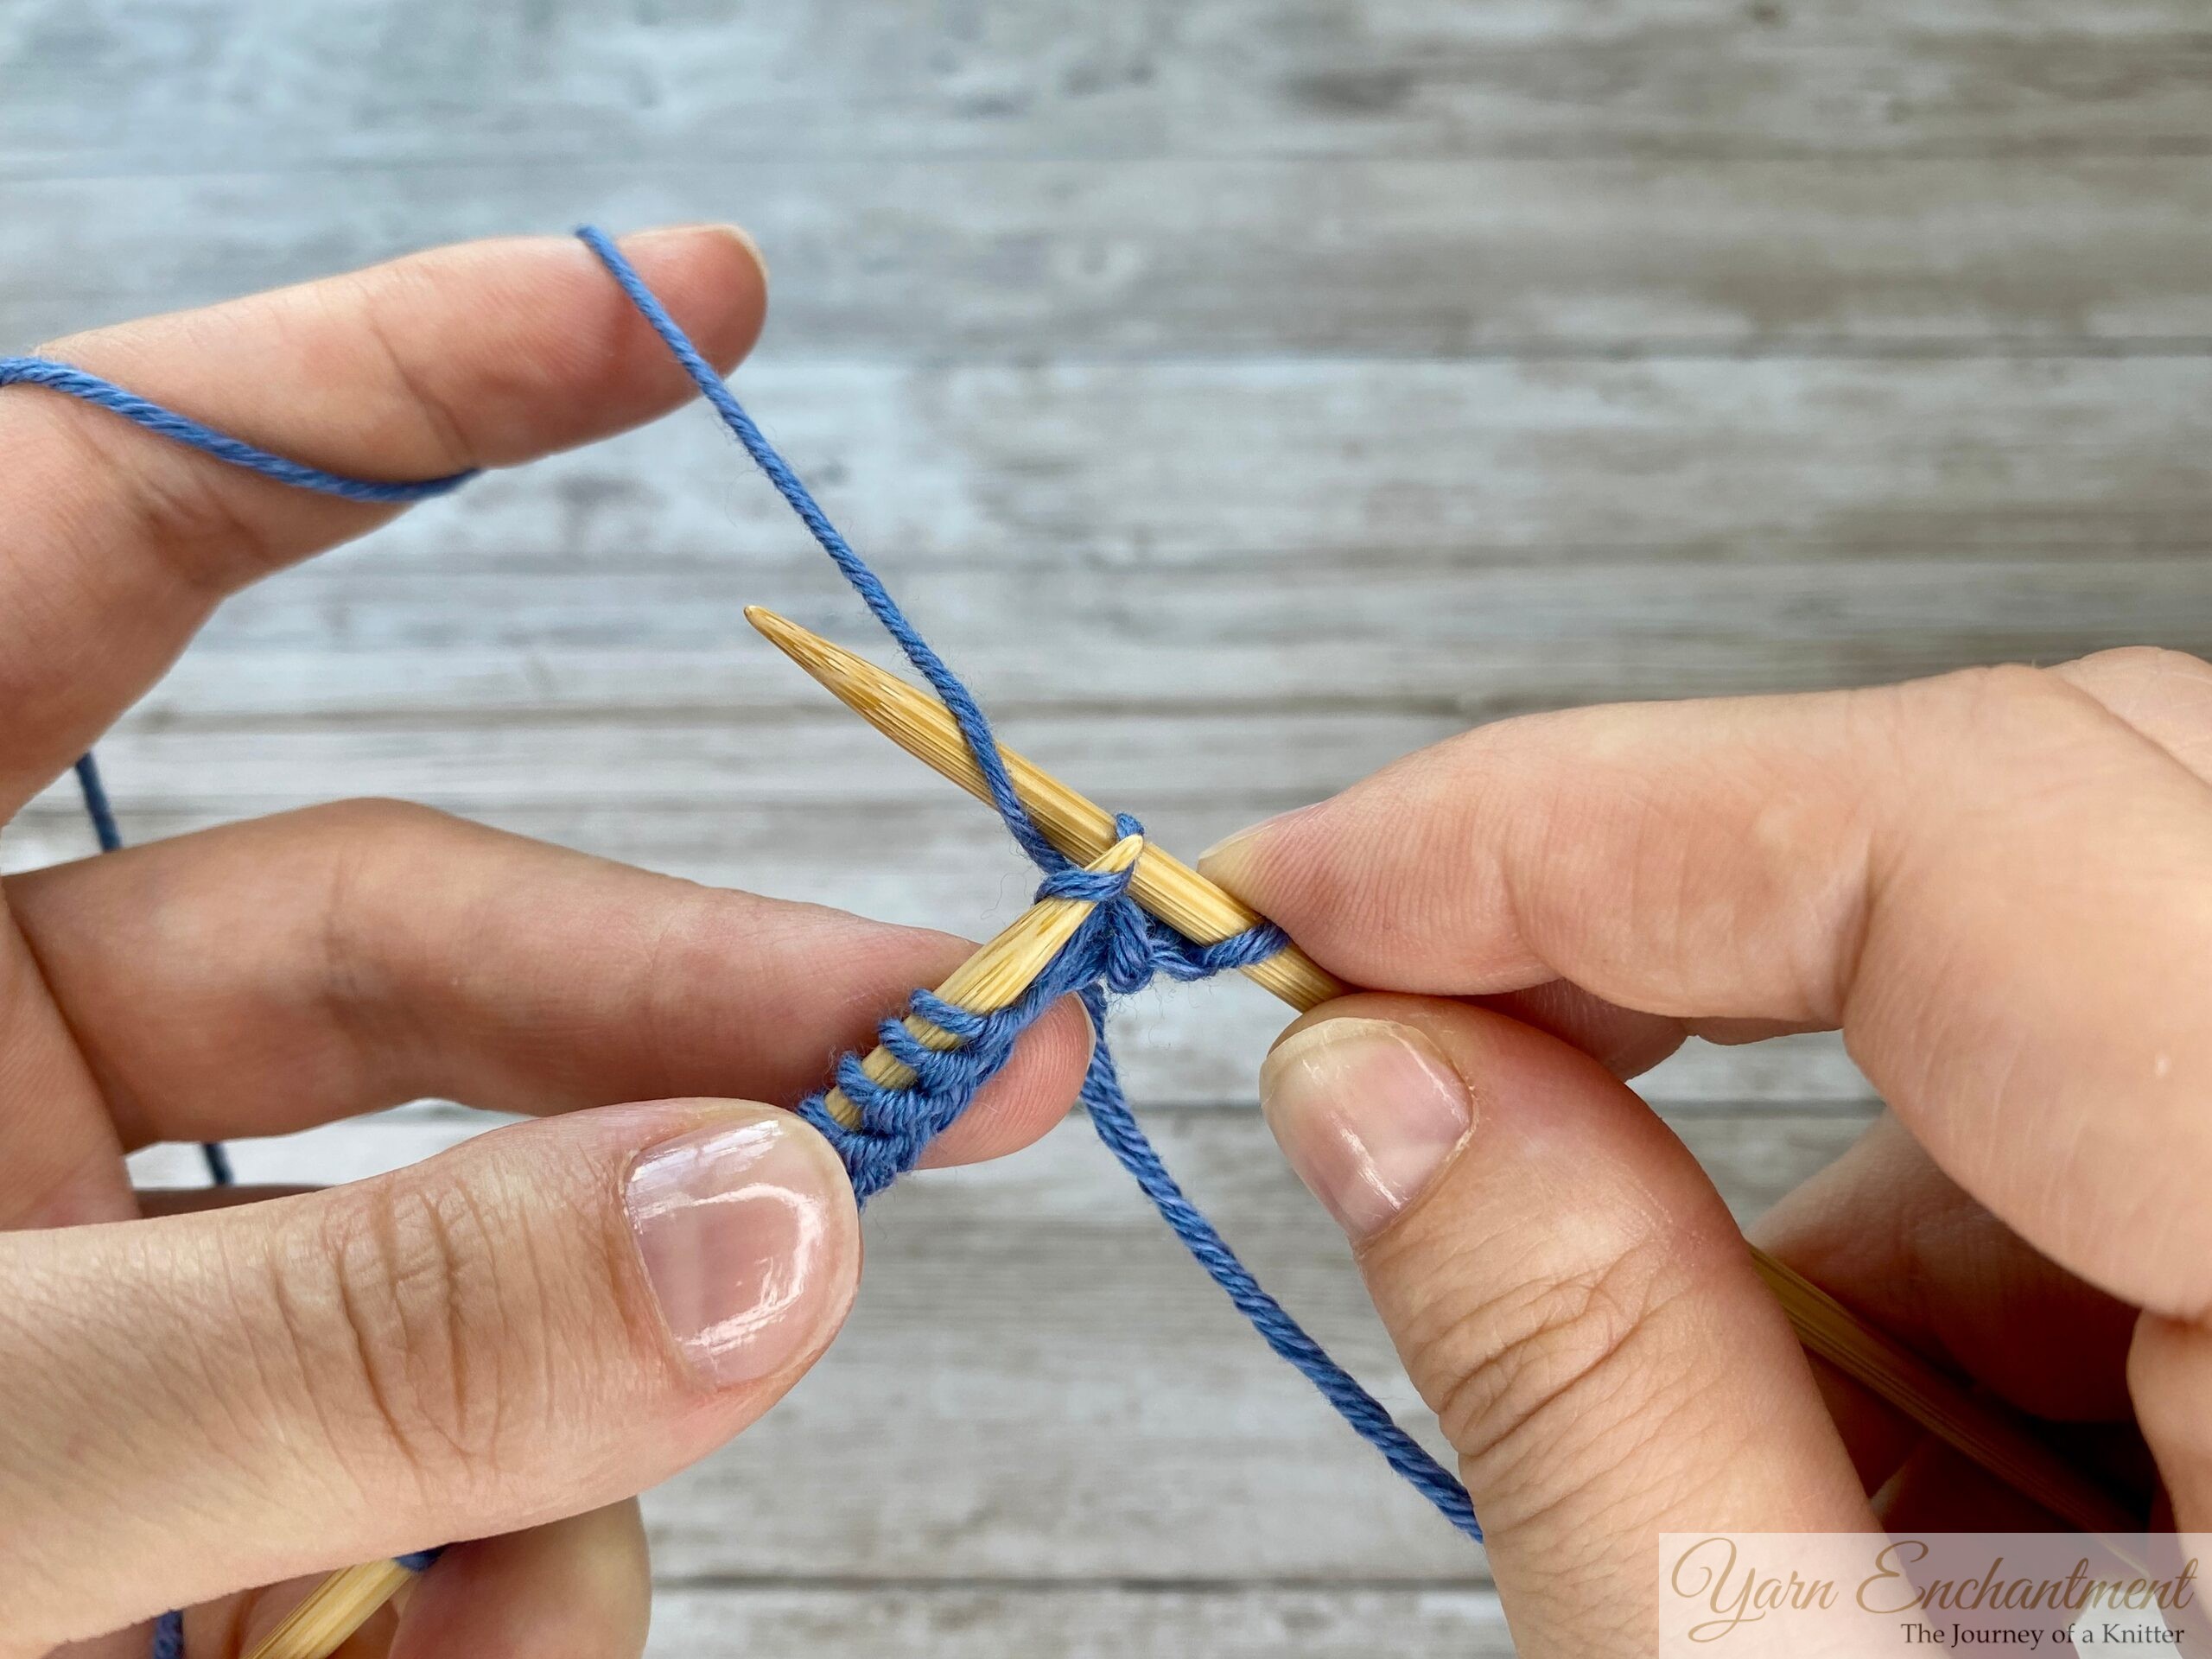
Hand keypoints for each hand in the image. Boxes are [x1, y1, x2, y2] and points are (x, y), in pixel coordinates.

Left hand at [0, 228, 1088, 1657]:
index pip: (120, 515)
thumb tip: (785, 1229)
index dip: (410, 382)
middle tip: (980, 1058)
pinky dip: (463, 1603)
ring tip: (515, 1642)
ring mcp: (68, 1278)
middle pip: (415, 950)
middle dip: (701, 1028)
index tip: (698, 295)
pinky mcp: (140, 1483)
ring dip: (556, 1450)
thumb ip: (337, 1339)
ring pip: (445, 1280)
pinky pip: (394, 1488)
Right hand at [1199, 652, 2211, 1652]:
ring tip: (1741, 1463)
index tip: (1316, 893)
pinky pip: (2142, 1112)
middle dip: (1667, 929)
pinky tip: (1921, 1486)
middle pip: (2026, 817)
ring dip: (1831, 1176)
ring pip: (2073, 983)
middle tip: (1411, 1039)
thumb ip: (1603, 1404)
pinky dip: (1963, 1250)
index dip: (1577, 817)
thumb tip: (1381, 1089)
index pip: (1959, 827)